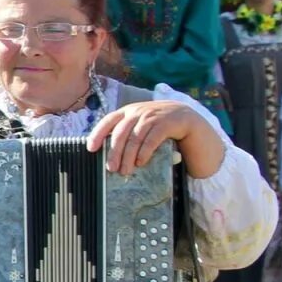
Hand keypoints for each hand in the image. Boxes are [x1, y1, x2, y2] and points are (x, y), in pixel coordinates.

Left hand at [88, 99, 218, 176]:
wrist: (191, 120)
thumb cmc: (161, 128)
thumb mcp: (142, 127)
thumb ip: (128, 134)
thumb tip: (109, 155)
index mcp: (129, 111)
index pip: (108, 120)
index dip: (98, 134)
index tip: (90, 149)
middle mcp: (139, 111)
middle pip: (120, 132)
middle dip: (114, 152)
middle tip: (111, 168)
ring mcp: (154, 115)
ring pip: (135, 137)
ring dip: (128, 156)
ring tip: (126, 171)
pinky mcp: (168, 123)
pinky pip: (151, 138)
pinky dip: (144, 151)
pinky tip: (141, 162)